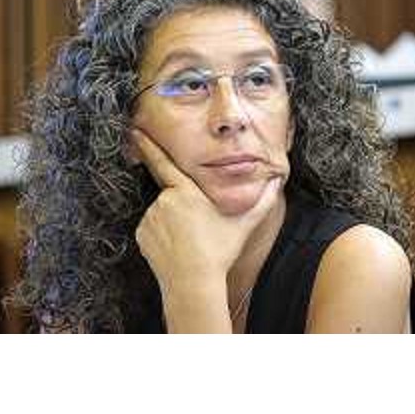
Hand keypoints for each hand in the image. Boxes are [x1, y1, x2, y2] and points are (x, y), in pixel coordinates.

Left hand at [132, 128, 282, 291]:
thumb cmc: (220, 250)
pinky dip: (162, 235)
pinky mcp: (142, 235)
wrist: (193, 283)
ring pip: (162, 213)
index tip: (136, 130)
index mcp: (186, 191)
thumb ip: (263, 199)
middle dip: (183, 206)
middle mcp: (164, 200)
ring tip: (189, 241)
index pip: (163, 162)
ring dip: (172, 221)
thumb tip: (278, 180)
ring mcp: (150, 218)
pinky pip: (152, 228)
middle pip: (172, 195)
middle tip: (197, 229)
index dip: (148, 145)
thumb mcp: (245, 223)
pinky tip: (176, 248)